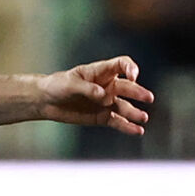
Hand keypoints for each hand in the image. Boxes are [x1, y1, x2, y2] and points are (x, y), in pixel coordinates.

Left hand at [38, 56, 153, 134]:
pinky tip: (137, 131)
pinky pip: (118, 121)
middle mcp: (107, 86)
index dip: (130, 68)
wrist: (46, 102)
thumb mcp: (70, 84)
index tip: (133, 76)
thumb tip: (104, 96)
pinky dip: (127, 126)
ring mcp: (106, 102)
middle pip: (127, 87)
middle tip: (148, 98)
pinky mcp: (102, 117)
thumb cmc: (57, 86)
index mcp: (101, 72)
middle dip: (138, 92)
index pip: (122, 64)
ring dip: (135, 113)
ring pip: (125, 107)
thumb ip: (87, 89)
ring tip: (143, 118)